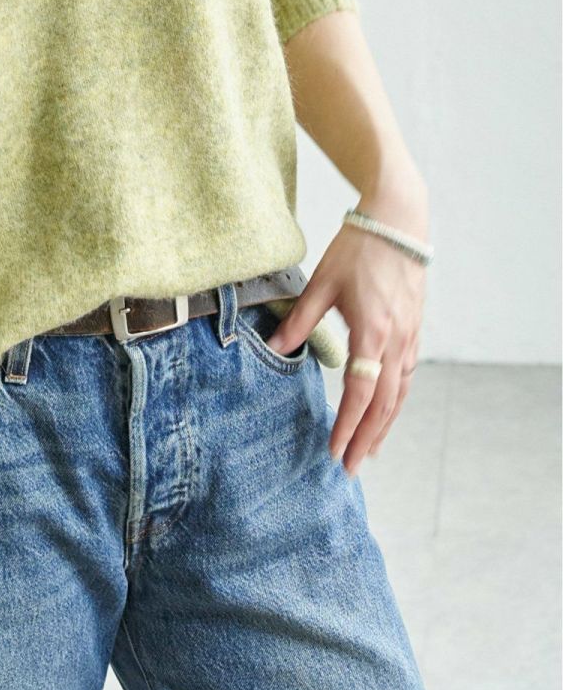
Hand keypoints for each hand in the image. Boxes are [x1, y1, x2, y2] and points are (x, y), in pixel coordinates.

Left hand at [263, 179, 428, 474]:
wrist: (398, 222)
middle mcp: (396, 342)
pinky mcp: (413, 330)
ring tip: (368, 450)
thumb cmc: (358, 249)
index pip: (360, 394)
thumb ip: (299, 320)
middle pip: (384, 404)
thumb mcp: (322, 283)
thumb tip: (275, 348)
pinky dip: (394, 400)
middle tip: (351, 467)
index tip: (335, 452)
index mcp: (373, 333)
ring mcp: (409, 338)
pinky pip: (406, 376)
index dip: (347, 426)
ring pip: (399, 394)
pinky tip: (384, 410)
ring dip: (384, 425)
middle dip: (367, 438)